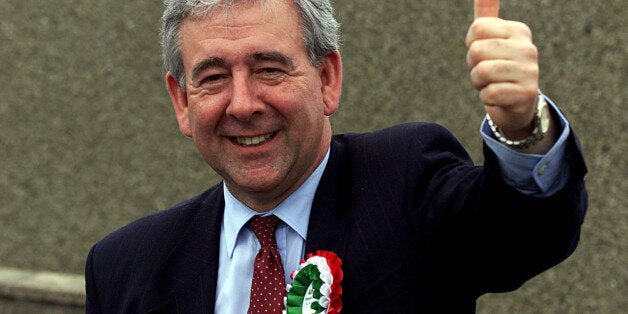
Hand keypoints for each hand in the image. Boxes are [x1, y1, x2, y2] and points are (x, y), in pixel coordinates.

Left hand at [466, 0, 540, 139]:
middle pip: (476, 50)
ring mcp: (530, 71)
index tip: (485, 54)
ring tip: (493, 84)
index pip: (477, 28)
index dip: (472, 45)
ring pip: (481, 72)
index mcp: (519, 30)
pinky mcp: (526, 94)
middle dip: (474, 66)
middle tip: (488, 73)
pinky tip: (499, 97)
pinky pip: (489, 93)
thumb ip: (486, 15)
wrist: (516, 104)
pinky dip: (487, 98)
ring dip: (479, 83)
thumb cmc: (499, 68)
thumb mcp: (492, 40)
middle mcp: (528, 48)